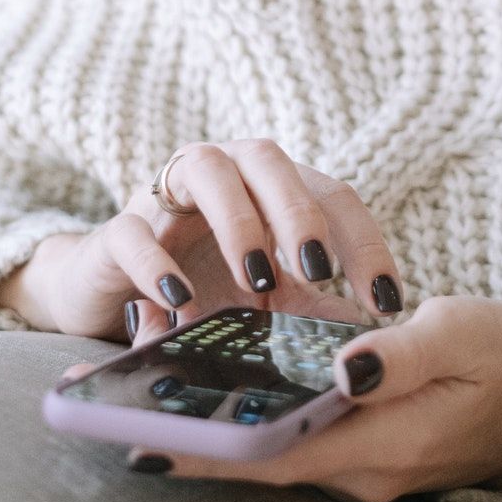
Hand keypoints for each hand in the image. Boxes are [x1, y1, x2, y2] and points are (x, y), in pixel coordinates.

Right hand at [30, 139, 403, 342]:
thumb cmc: (205, 285)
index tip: (387, 302)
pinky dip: (157, 261)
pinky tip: (179, 298)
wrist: (114, 292)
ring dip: (238, 222)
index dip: (364, 244)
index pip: (332, 195)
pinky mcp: (116, 230)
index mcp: (271, 184)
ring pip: (208, 171)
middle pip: (272, 163)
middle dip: (301, 214)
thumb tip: (369, 338)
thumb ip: (312, 310)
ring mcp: (167, 192)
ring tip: (258, 279)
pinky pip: (134, 231)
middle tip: (320, 270)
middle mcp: (226, 170)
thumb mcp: (268, 303)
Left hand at [62, 295, 501, 501]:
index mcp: (378, 439)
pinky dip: (249, 418)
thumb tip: (343, 366)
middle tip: (115, 416)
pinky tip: (215, 386)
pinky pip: (291, 439)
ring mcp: (359, 462)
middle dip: (188, 440)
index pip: (273, 453)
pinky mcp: (361, 445)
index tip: (142, 441)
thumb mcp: (460, 337)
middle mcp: (359, 465)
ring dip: (212, 430)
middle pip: (256, 460)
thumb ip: (402, 352)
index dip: (207, 450)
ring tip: (145, 392)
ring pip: (269, 450)